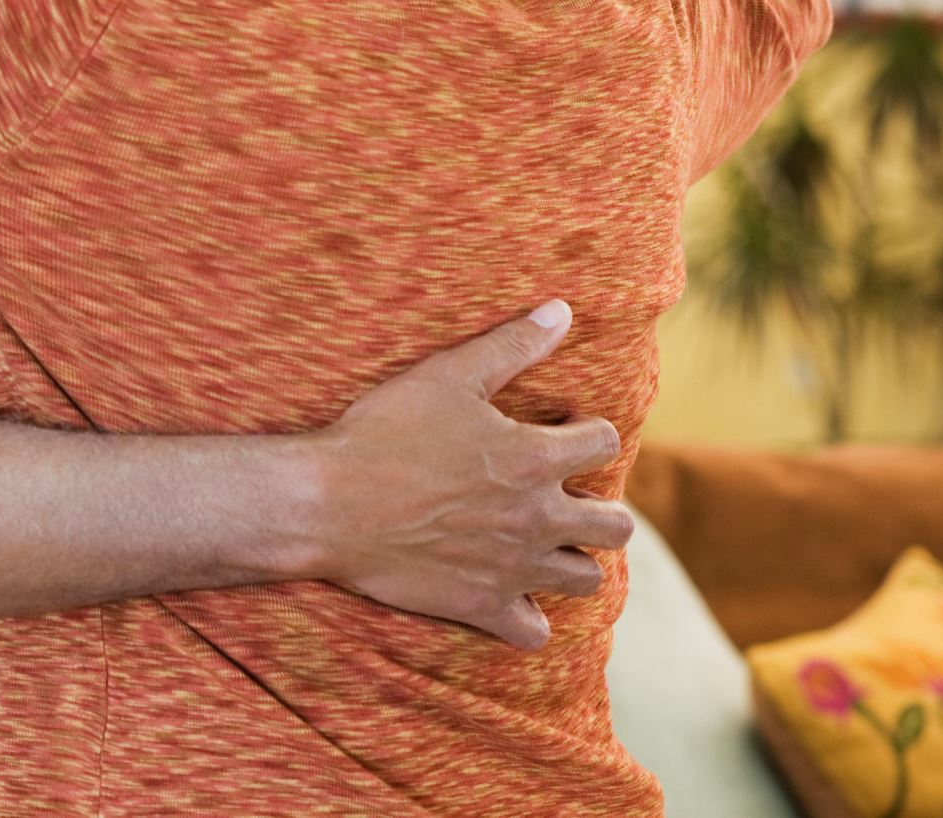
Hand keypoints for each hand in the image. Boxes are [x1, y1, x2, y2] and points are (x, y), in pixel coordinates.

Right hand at [304, 301, 636, 649]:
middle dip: (601, 510)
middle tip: (565, 498)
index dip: (586, 434)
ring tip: (545, 545)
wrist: (328, 503)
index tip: (558, 433)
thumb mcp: (448, 375)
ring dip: (573, 561)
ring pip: (585, 579)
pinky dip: (530, 619)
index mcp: (536, 459)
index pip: (603, 445)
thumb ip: (511, 345)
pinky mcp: (481, 605)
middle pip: (615, 526)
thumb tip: (562, 311)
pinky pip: (534, 631)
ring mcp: (513, 568)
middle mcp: (538, 518)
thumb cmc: (384, 432)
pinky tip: (511, 598)